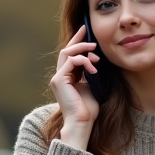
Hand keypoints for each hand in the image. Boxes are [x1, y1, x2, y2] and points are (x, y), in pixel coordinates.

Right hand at [48, 25, 99, 149]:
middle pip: (66, 51)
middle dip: (78, 40)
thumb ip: (90, 72)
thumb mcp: (92, 85)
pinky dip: (83, 61)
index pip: (70, 55)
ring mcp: (57, 79)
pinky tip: (94, 67)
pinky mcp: (59, 81)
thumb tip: (96, 59)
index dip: (77, 42)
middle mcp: (59, 77)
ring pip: (67, 53)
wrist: (82, 122)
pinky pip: (71, 62)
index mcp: (66, 78)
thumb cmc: (88, 109)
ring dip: (83, 49)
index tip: (86, 32)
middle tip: (88, 31)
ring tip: (95, 52)